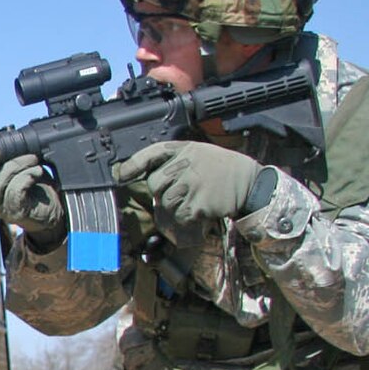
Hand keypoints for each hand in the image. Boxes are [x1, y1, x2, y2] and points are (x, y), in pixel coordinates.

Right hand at [0, 145, 65, 239]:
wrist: (52, 208)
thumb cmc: (33, 186)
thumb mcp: (17, 169)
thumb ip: (5, 158)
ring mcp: (2, 209)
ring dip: (17, 165)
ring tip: (33, 159)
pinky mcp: (17, 211)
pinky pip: (16, 190)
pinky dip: (27, 176)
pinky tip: (37, 171)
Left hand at [113, 141, 264, 233]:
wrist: (249, 182)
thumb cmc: (219, 169)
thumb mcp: (198, 154)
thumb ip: (173, 161)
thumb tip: (146, 179)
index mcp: (184, 149)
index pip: (152, 152)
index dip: (133, 164)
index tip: (120, 175)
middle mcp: (186, 163)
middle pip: (155, 184)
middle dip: (162, 193)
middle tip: (180, 194)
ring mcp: (192, 184)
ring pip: (165, 203)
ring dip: (173, 209)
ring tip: (191, 203)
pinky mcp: (198, 203)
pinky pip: (180, 216)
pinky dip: (185, 220)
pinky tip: (199, 213)